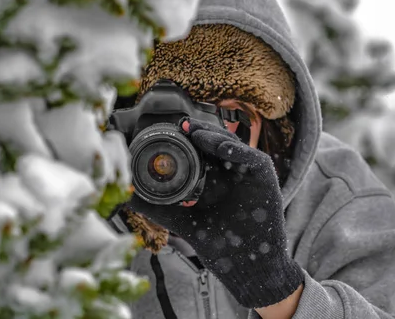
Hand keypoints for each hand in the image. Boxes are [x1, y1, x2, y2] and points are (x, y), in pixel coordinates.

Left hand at [126, 118, 303, 308]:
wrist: (249, 269)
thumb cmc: (222, 247)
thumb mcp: (185, 222)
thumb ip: (161, 208)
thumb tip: (129, 198)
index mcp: (216, 180)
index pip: (202, 151)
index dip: (187, 139)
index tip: (169, 131)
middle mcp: (233, 173)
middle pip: (216, 143)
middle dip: (199, 131)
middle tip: (180, 125)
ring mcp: (249, 175)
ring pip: (233, 145)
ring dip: (214, 136)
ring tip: (194, 132)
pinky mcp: (266, 179)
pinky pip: (253, 158)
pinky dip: (237, 150)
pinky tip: (220, 149)